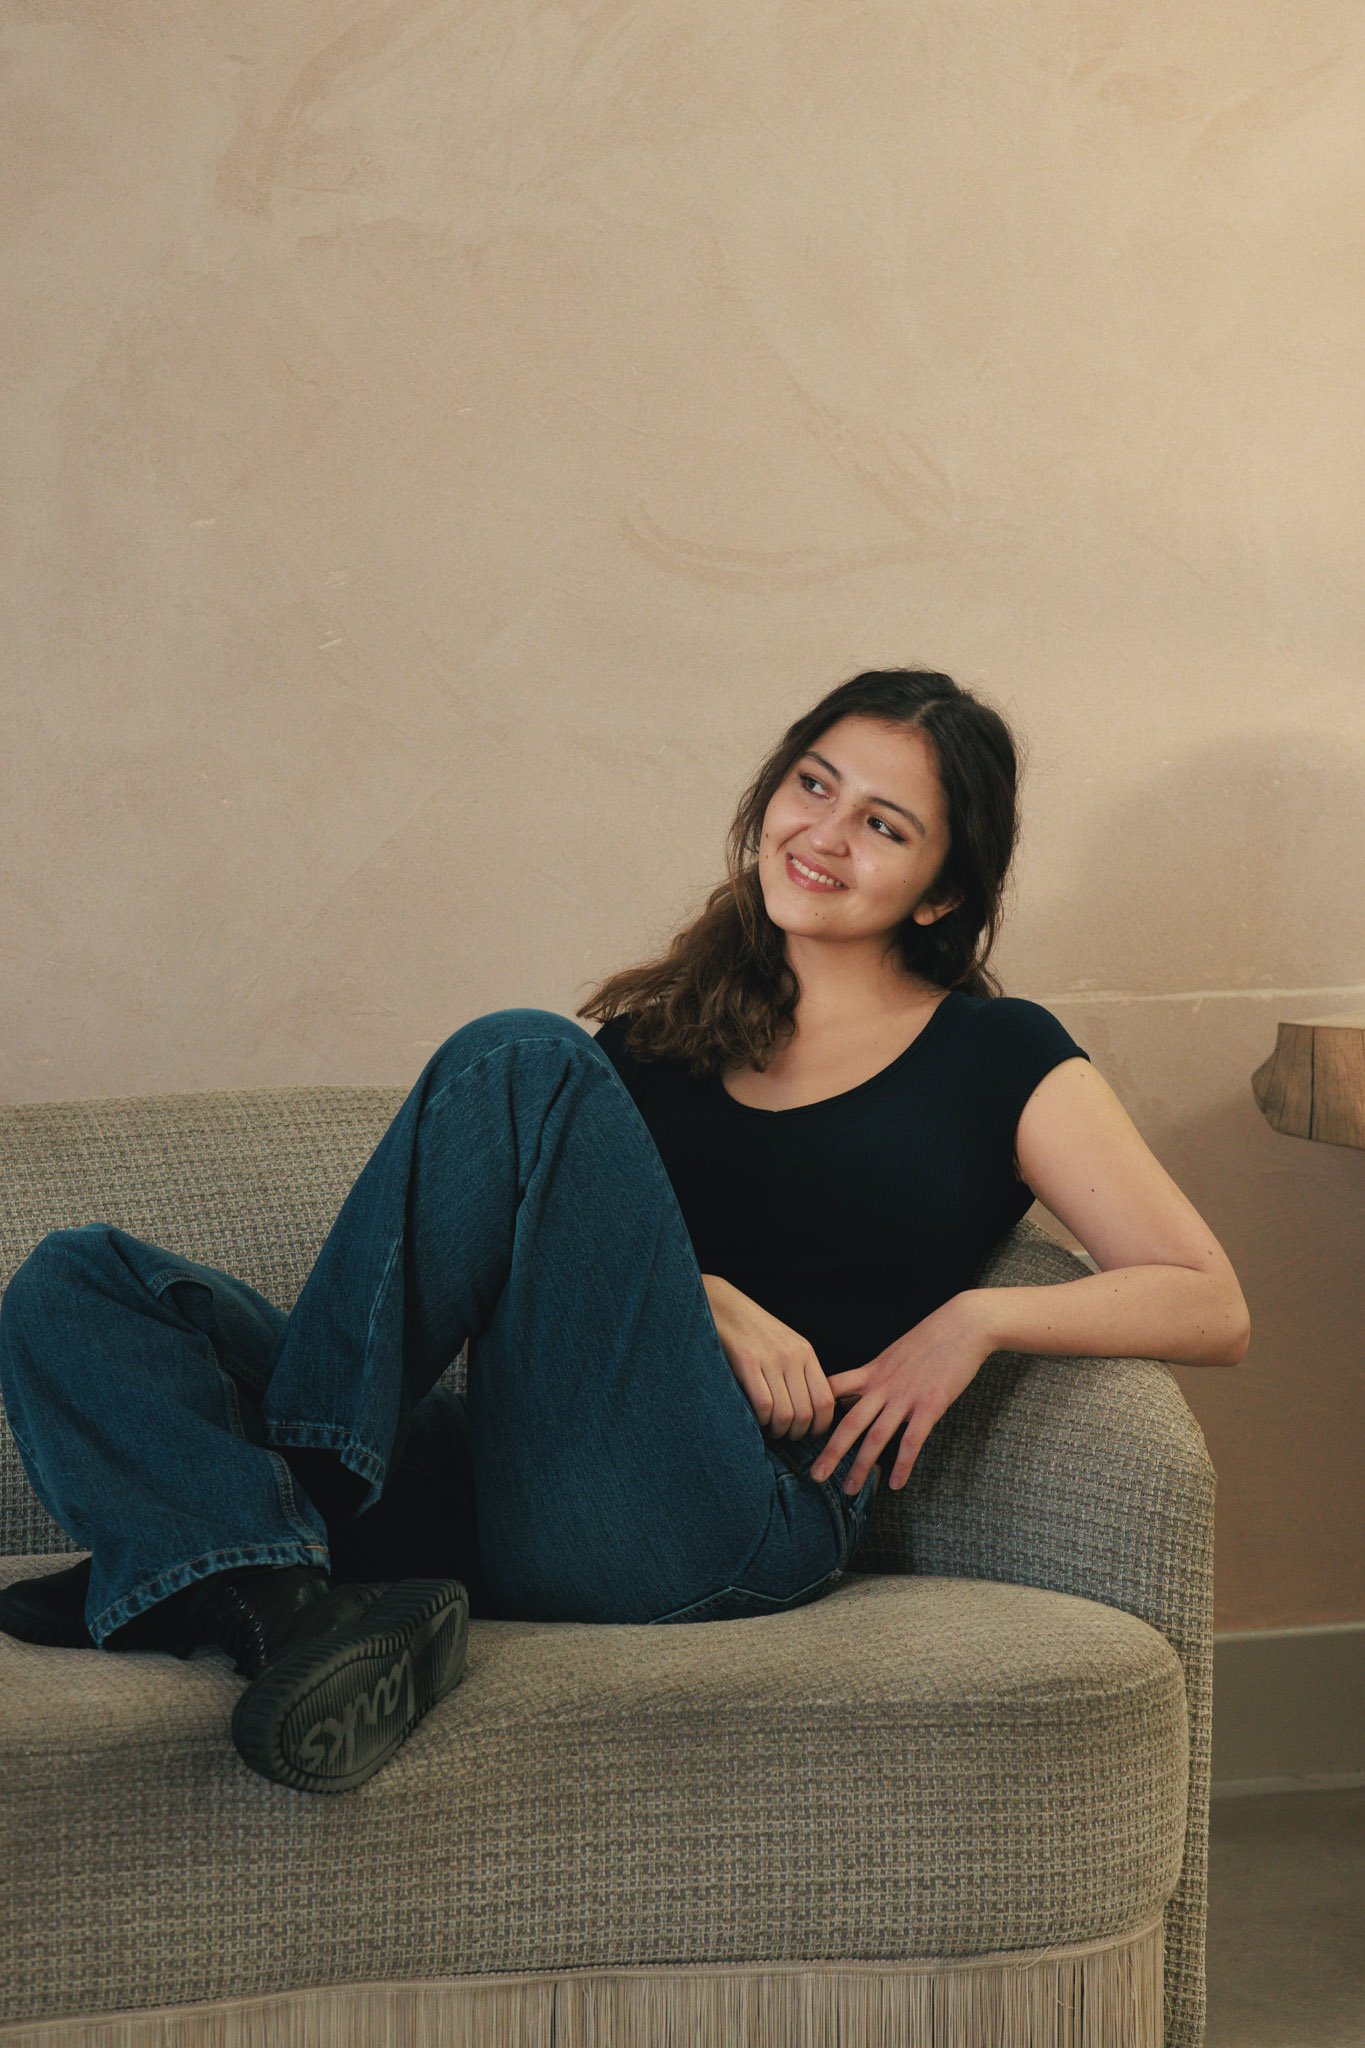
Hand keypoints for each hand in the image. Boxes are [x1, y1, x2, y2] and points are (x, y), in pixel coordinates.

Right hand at [701, 1274, 836, 1439]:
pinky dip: (761, 1420)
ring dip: (777, 1431)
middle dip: (796, 1434)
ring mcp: (771, 1359)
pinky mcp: (748, 1362)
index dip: (819, 1427)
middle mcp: (793, 1356)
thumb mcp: (784, 1346)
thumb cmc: (752, 1331)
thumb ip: (798, 1372)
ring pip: (786, 1414)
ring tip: (769, 1429)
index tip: (807, 1434)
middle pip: (807, 1413)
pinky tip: (755, 1417)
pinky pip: (764, 1405)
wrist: (723, 1305)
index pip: (826, 1401)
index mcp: (805, 1353)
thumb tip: (808, 1412)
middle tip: (784, 1436)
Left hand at [811, 1292, 997, 1494]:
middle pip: (849, 1423)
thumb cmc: (931, 1337)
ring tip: (850, 1489)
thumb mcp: (894, 1352)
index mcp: (872, 1371)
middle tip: (815, 1476)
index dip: (817, 1410)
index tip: (802, 1430)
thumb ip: (877, 1373)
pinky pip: (912, 1441)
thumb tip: (859, 1387)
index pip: (833, 1390)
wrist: (963, 1324)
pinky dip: (902, 1465)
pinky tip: (895, 1484)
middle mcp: (883, 1386)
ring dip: (861, 1466)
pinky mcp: (931, 1404)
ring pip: (876, 1437)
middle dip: (830, 1452)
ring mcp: (906, 1396)